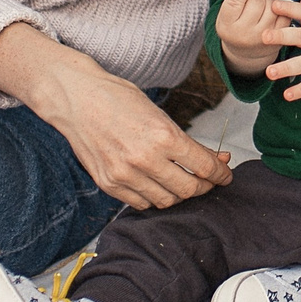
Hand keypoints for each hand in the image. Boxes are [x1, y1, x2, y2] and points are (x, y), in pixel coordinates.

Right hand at [0, 23, 230, 209]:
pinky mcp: (108, 183)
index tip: (225, 175)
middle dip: (205, 186)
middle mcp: (145, 159)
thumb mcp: (159, 113)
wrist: (75, 98)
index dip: (220, 174)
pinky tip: (157, 185)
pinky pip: (141, 203)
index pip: (204, 167)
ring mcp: (124, 175)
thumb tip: (214, 159)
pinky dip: (154, 197)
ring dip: (179, 194)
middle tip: (208, 179)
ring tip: (183, 181)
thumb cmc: (117, 98)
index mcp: (163, 136)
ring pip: (166, 200)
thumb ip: (185, 140)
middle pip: (189, 189)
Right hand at [214, 0, 281, 76]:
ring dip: (269, 0)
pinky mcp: (279, 38)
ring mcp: (264, 37)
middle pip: (256, 0)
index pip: (235, 2)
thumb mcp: (228, 13)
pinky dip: (281, 9)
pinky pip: (285, 14)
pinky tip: (273, 13)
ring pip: (272, 5)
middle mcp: (244, 34)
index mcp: (227, 26)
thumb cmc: (236, 26)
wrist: (246, 53)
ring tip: (262, 8)